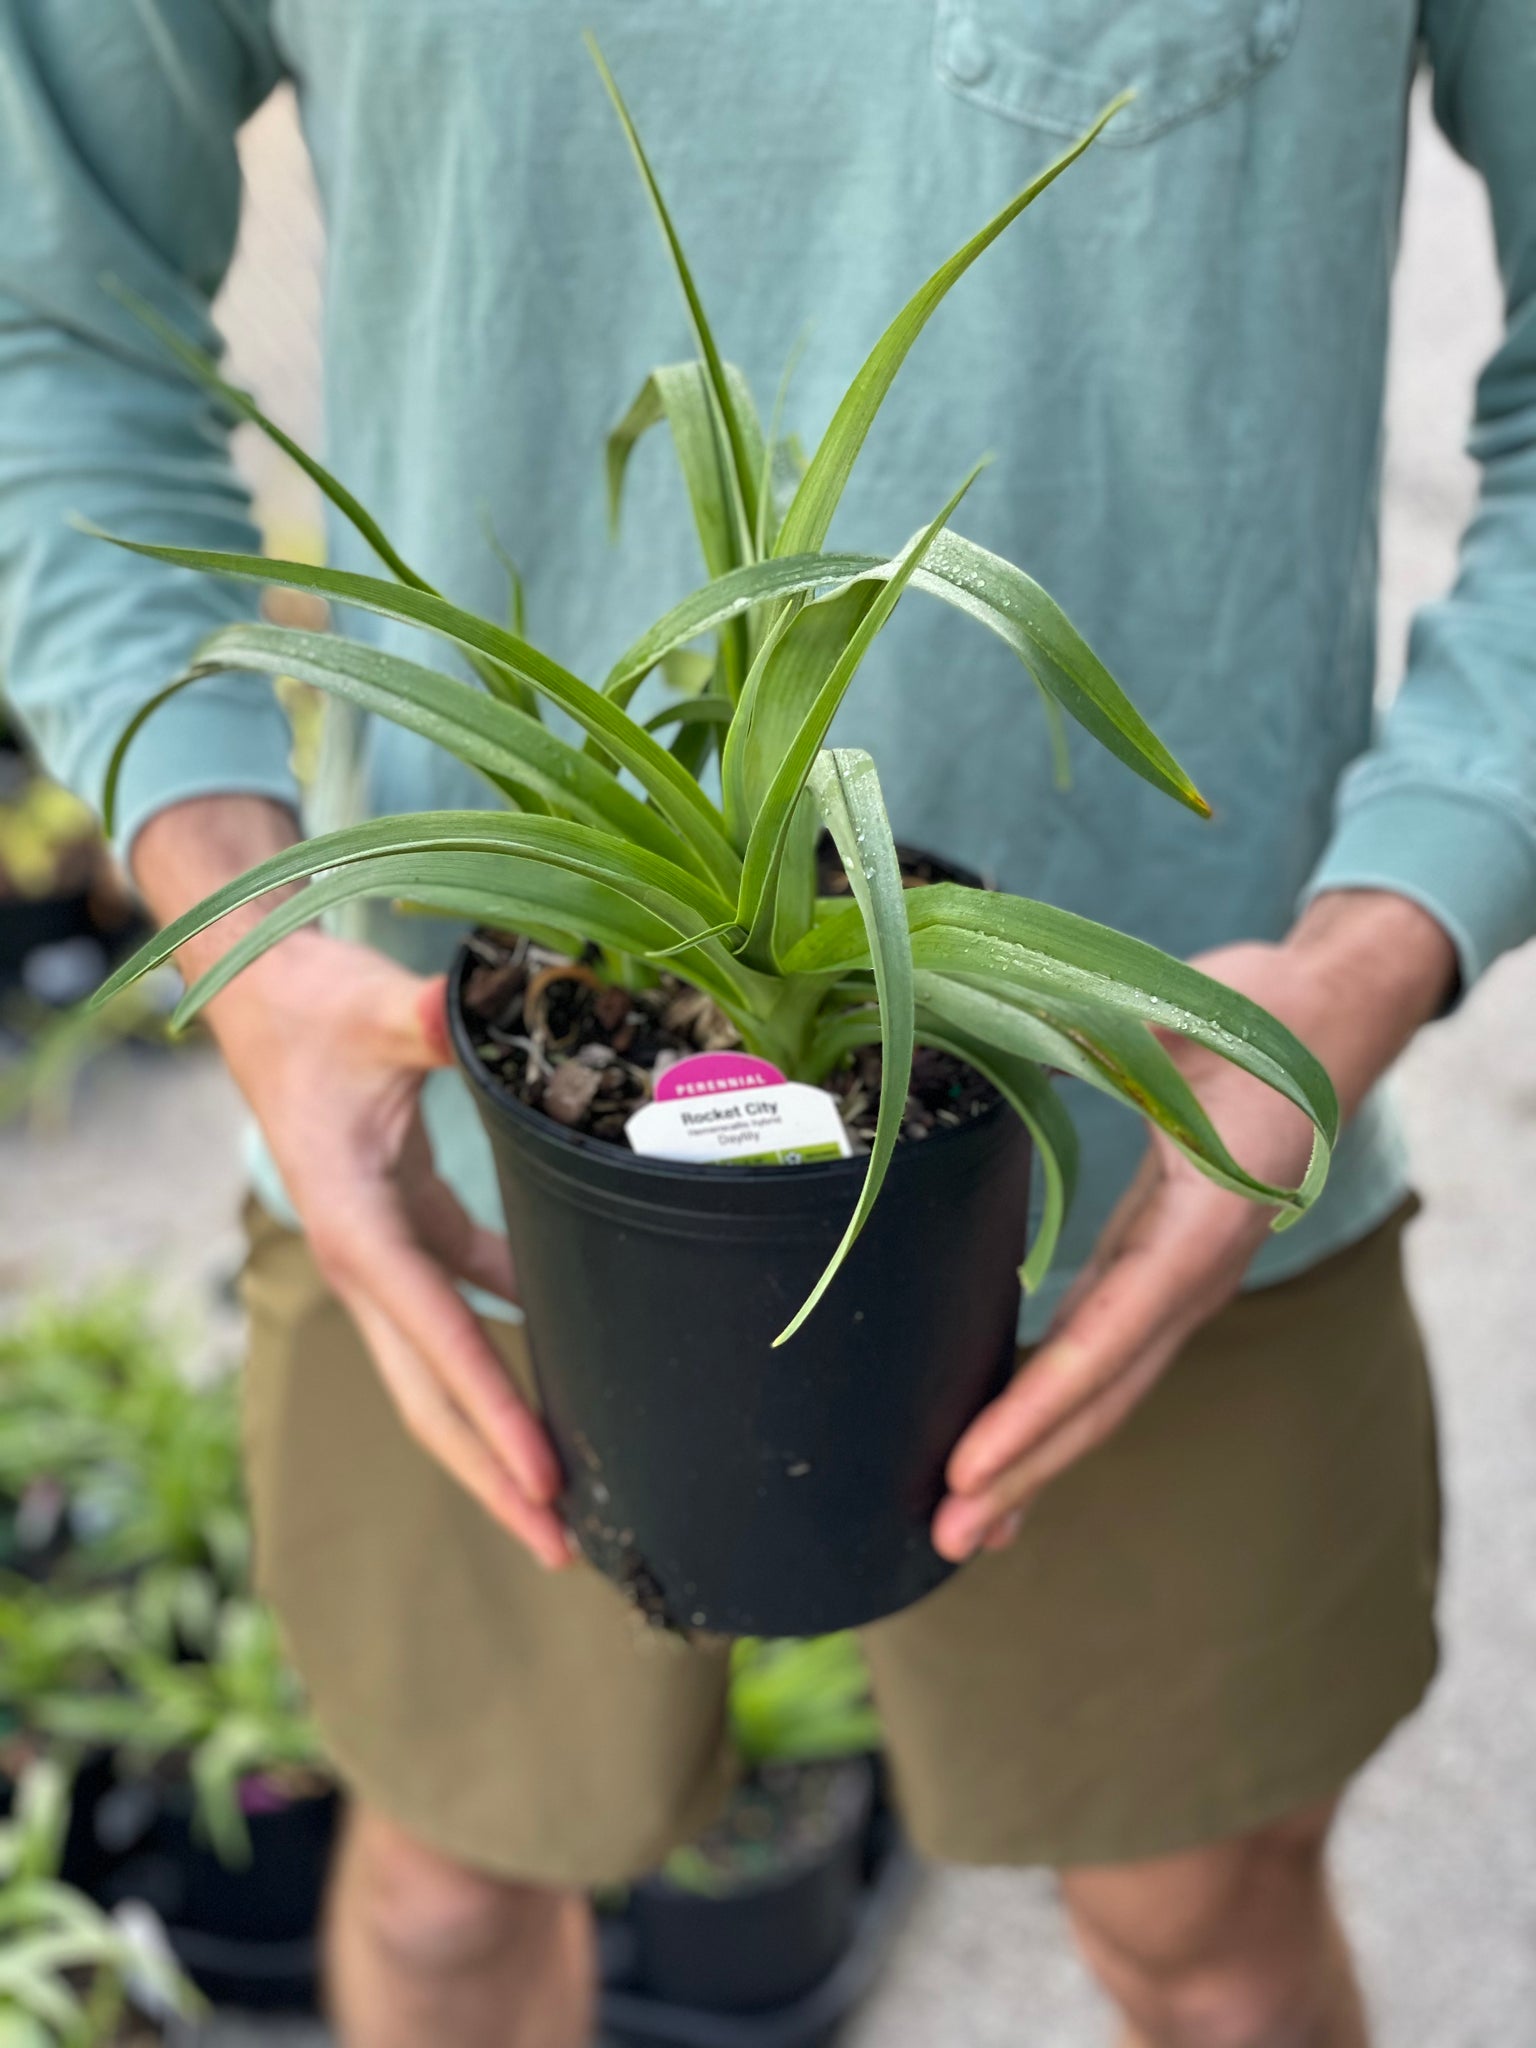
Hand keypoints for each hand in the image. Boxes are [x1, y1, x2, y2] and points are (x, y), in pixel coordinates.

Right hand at [134, 798, 568, 1568]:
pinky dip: (507, 1347)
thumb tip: (475, 1002)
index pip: (437, 1336)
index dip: (493, 1407)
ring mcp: (384, 1256)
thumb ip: (430, 1016)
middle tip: (564, 1549)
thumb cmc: (312, 1005)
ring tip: (565, 1502)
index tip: (545, 1474)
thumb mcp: (375, 1007)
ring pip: (440, 1370)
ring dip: (496, 1433)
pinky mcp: (406, 1231)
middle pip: (429, 1398)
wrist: (261, 995)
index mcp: (357, 1226)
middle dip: (492, 1475)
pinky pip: (462, 1308)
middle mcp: (365, 1261)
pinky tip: (570, 1363)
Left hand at [932, 890, 1456, 1562]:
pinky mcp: (1163, 1269)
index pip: (1104, 1342)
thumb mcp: (1161, 1017)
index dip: (1035, 1412)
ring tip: (969, 1526)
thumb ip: (1078, 1038)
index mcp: (1200, 1229)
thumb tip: (980, 1032)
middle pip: (1103, 1398)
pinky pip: (1107, 1359)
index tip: (970, 1467)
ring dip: (1038, 1460)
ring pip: (1107, 1392)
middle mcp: (1196, 1275)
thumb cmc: (1249, 1016)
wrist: (1321, 1018)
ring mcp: (1182, 1281)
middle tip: (947, 1536)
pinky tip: (1011, 1445)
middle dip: (1024, 1473)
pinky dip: (1057, 1411)